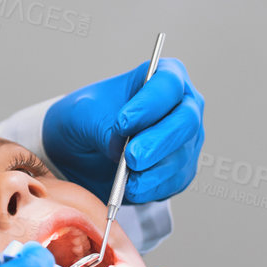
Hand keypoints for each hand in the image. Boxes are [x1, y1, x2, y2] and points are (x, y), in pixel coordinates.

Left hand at [42, 58, 204, 204]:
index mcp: (162, 77)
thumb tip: (120, 146)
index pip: (168, 85)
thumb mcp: (83, 113)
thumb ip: (102, 125)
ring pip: (182, 156)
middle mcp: (182, 106)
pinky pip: (175, 181)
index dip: (150, 104)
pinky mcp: (180, 170)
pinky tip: (132, 190)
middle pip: (185, 122)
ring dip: (154, 171)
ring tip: (127, 181)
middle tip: (131, 157)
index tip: (123, 122)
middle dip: (158, 142)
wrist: (81, 149)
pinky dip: (153, 188)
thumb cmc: (87, 118)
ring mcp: (185, 140)